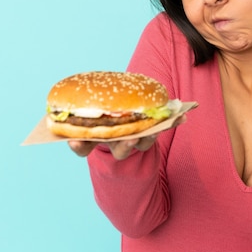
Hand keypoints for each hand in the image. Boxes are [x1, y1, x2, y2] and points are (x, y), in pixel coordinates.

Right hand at [67, 114, 186, 159]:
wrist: (122, 117)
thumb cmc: (101, 113)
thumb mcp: (91, 109)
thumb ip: (84, 107)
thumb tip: (70, 100)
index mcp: (96, 138)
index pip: (83, 147)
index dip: (79, 146)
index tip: (76, 142)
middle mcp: (116, 143)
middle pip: (119, 151)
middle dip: (125, 146)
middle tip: (131, 140)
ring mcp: (134, 140)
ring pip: (142, 145)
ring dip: (150, 137)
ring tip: (156, 130)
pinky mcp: (149, 134)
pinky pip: (160, 130)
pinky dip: (170, 123)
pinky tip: (181, 117)